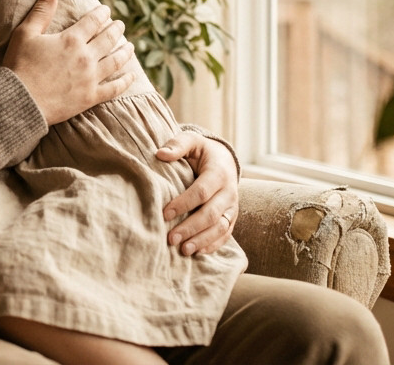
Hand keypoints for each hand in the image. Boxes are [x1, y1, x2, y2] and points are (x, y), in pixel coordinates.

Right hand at [2, 0, 135, 124]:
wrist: (20, 101)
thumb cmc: (19, 65)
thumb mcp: (25, 34)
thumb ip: (41, 11)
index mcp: (71, 40)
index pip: (93, 21)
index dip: (101, 13)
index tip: (106, 9)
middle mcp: (86, 57)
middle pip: (108, 39)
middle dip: (116, 29)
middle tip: (120, 24)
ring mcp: (91, 78)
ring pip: (116, 61)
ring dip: (126, 52)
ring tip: (131, 46)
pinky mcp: (90, 97)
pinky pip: (114, 88)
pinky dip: (126, 81)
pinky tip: (133, 75)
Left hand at [159, 130, 238, 254]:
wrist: (224, 159)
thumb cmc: (202, 151)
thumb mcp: (192, 141)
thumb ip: (178, 144)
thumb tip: (160, 154)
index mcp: (219, 173)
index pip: (201, 192)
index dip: (183, 204)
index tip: (164, 214)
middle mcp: (229, 192)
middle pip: (211, 214)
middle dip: (191, 228)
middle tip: (170, 239)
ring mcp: (233, 207)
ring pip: (220, 228)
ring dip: (202, 240)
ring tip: (183, 250)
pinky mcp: (232, 217)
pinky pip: (226, 234)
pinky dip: (213, 245)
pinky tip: (197, 252)